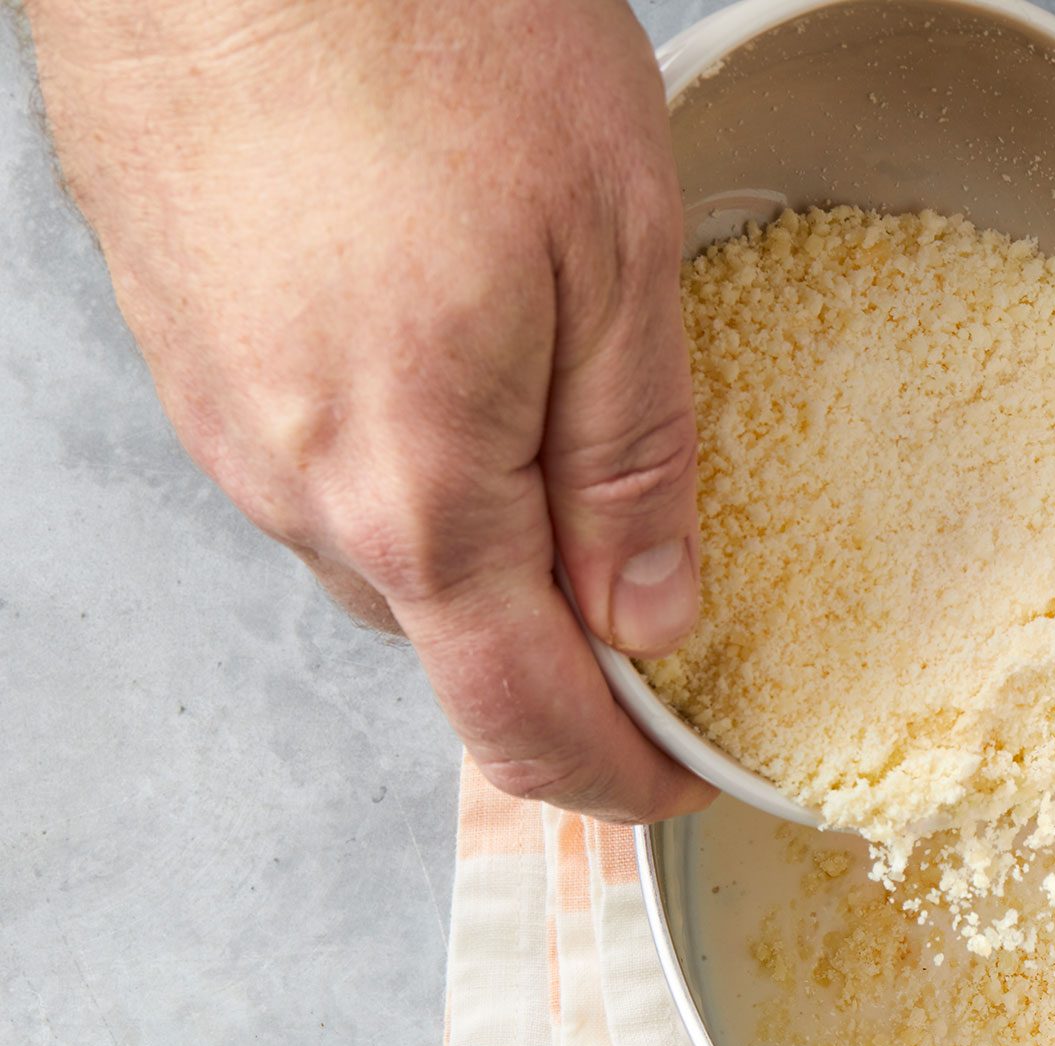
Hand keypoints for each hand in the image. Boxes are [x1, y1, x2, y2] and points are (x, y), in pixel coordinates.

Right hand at [30, 0, 714, 819]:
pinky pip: (319, 472)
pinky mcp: (189, 352)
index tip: (687, 782)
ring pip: (383, 560)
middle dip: (565, 665)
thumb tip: (656, 622)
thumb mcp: (619, 253)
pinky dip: (411, 480)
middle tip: (667, 628)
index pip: (524, 716)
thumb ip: (635, 463)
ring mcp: (223, 422)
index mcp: (416, 492)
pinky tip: (463, 390)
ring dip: (485, 563)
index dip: (619, 776)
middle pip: (452, 649)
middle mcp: (295, 486)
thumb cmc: (430, 33)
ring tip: (575, 487)